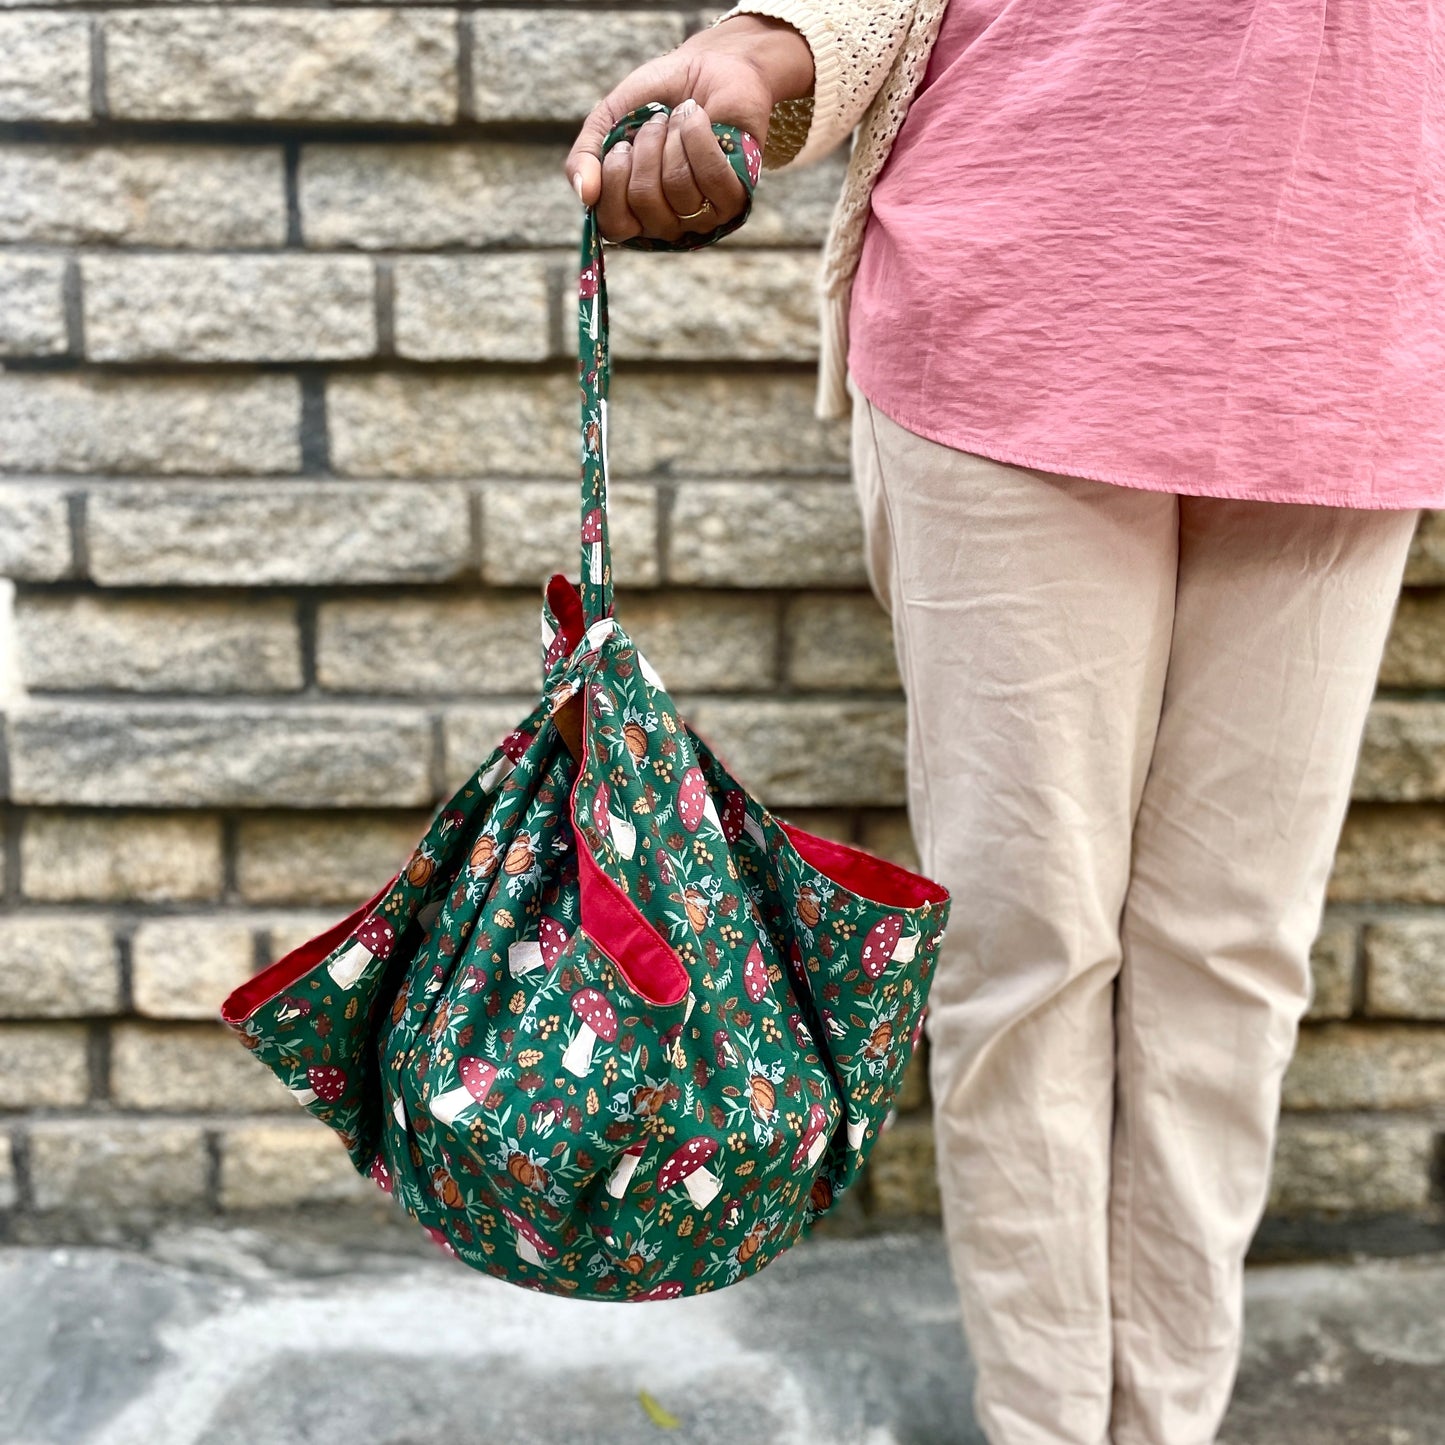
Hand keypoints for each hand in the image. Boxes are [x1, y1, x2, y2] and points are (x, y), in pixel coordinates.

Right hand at [563, 16, 813, 245]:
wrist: (709, 67)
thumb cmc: (658, 98)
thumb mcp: (609, 120)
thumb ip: (585, 156)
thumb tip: (584, 194)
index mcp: (635, 213)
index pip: (615, 225)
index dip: (613, 181)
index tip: (621, 144)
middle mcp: (669, 223)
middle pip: (644, 201)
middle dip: (645, 148)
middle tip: (654, 124)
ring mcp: (705, 215)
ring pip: (678, 187)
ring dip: (672, 138)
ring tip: (678, 118)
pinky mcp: (736, 196)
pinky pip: (711, 176)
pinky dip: (698, 136)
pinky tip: (699, 118)